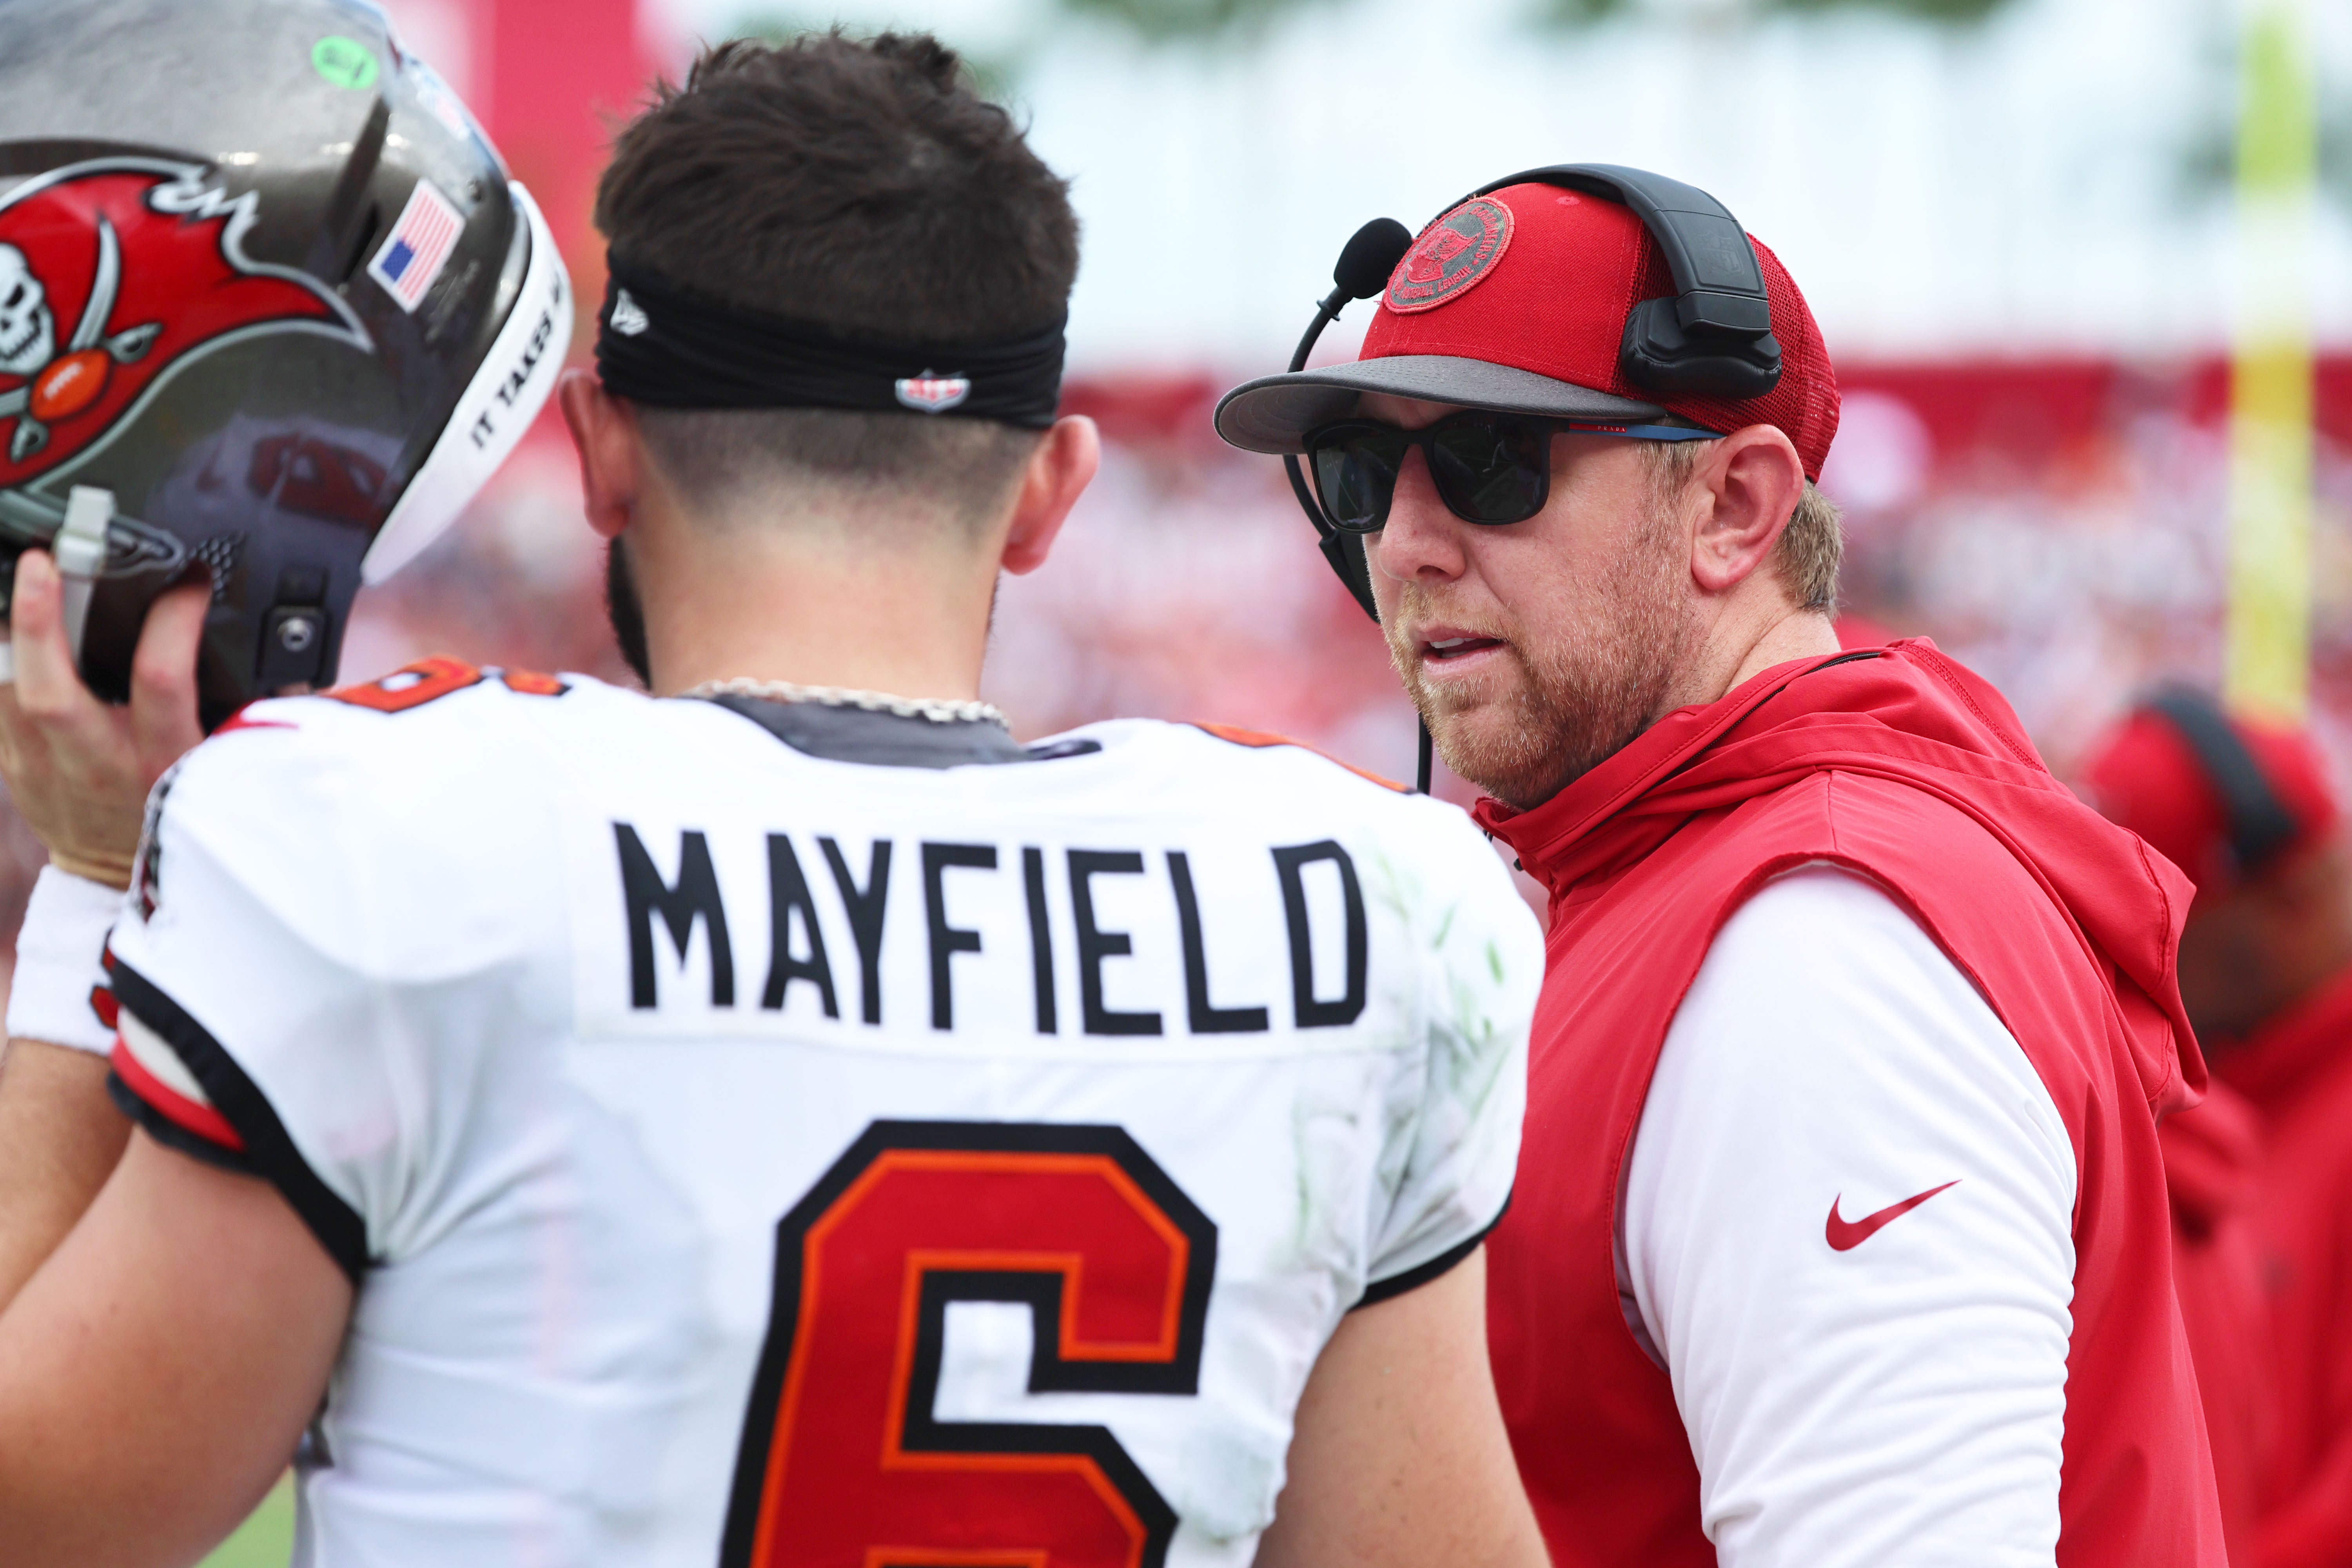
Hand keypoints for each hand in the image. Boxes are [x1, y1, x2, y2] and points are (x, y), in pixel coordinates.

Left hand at [0, 551, 208, 889]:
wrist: (118, 882)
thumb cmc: (177, 818)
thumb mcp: (219, 770)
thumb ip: (237, 718)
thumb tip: (283, 667)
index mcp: (162, 760)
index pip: (161, 678)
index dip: (173, 619)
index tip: (188, 582)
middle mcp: (96, 764)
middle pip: (50, 687)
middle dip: (39, 619)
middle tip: (41, 563)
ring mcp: (43, 769)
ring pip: (6, 690)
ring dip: (10, 634)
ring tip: (19, 586)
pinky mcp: (12, 768)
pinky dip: (2, 665)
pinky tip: (12, 635)